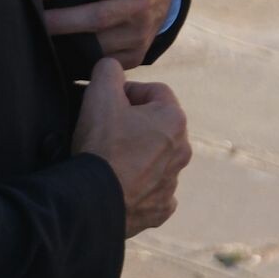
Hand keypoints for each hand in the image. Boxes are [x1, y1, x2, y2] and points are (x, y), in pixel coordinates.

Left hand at [39, 0, 175, 67]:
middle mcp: (138, 4)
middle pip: (95, 18)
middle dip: (58, 21)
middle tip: (31, 18)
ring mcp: (140, 33)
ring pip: (98, 46)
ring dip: (66, 44)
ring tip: (38, 37)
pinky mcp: (137, 54)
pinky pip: (103, 61)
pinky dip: (79, 59)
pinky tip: (59, 52)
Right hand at [71, 57, 188, 236]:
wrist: (95, 200)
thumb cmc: (102, 145)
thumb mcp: (100, 93)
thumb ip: (109, 70)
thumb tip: (112, 69)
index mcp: (174, 119)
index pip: (154, 91)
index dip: (128, 92)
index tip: (108, 103)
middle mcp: (182, 150)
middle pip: (156, 125)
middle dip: (134, 124)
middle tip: (106, 130)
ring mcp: (173, 182)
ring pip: (155, 158)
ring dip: (137, 154)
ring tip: (110, 158)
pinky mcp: (161, 208)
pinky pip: (153, 189)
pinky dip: (139, 186)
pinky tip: (120, 184)